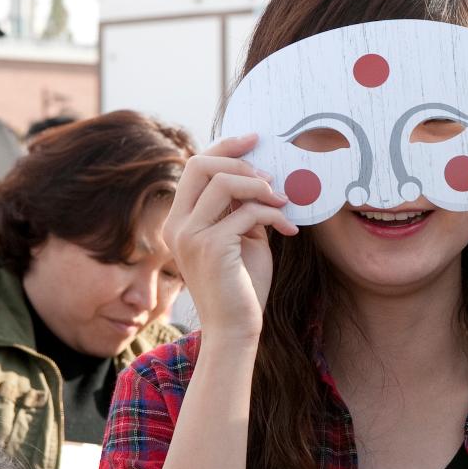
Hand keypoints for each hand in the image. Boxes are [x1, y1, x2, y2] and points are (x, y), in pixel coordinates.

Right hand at [162, 135, 297, 343]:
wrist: (237, 328)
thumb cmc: (243, 286)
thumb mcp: (243, 238)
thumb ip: (243, 209)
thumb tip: (263, 178)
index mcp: (181, 219)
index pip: (195, 166)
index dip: (224, 147)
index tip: (254, 140)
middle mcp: (178, 224)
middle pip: (201, 164)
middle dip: (242, 162)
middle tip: (272, 178)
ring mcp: (190, 235)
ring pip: (224, 183)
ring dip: (261, 188)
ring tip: (283, 203)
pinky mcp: (210, 246)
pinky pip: (247, 212)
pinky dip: (273, 215)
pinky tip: (289, 229)